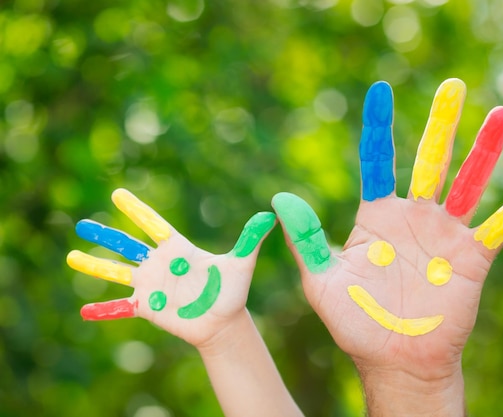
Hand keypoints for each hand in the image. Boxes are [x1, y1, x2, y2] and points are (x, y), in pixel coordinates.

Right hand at [67, 189, 274, 348]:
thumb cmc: (231, 291)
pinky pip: (121, 308)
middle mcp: (159, 264)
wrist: (223, 322)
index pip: (152, 224)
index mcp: (177, 249)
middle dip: (105, 235)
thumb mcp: (241, 264)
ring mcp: (151, 286)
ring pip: (117, 273)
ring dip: (95, 266)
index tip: (117, 193)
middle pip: (127, 245)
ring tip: (71, 256)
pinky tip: (84, 311)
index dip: (135, 210)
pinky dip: (104, 310)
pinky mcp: (148, 308)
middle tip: (82, 223)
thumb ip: (250, 240)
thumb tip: (270, 216)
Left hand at [272, 80, 502, 415]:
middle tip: (452, 86)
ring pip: (468, 183)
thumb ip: (306, 240)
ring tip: (501, 114)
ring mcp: (444, 234)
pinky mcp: (471, 258)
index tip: (379, 92)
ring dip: (485, 150)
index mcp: (376, 215)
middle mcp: (413, 216)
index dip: (378, 127)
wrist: (392, 360)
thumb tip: (280, 199)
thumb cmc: (354, 322)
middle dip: (441, 124)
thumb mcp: (321, 281)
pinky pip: (498, 228)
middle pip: (429, 160)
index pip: (377, 160)